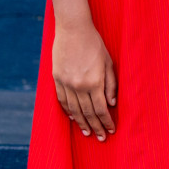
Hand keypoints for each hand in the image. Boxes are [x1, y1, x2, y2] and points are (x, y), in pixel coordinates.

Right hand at [52, 17, 116, 139]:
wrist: (73, 29)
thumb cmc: (95, 44)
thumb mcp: (108, 62)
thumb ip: (111, 84)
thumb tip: (111, 103)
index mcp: (94, 81)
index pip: (101, 109)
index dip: (106, 121)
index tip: (111, 130)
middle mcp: (79, 85)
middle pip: (88, 112)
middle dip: (96, 126)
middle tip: (101, 138)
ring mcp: (65, 83)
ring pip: (74, 109)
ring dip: (81, 123)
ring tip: (87, 132)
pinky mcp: (56, 79)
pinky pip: (62, 100)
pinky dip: (68, 111)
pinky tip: (73, 118)